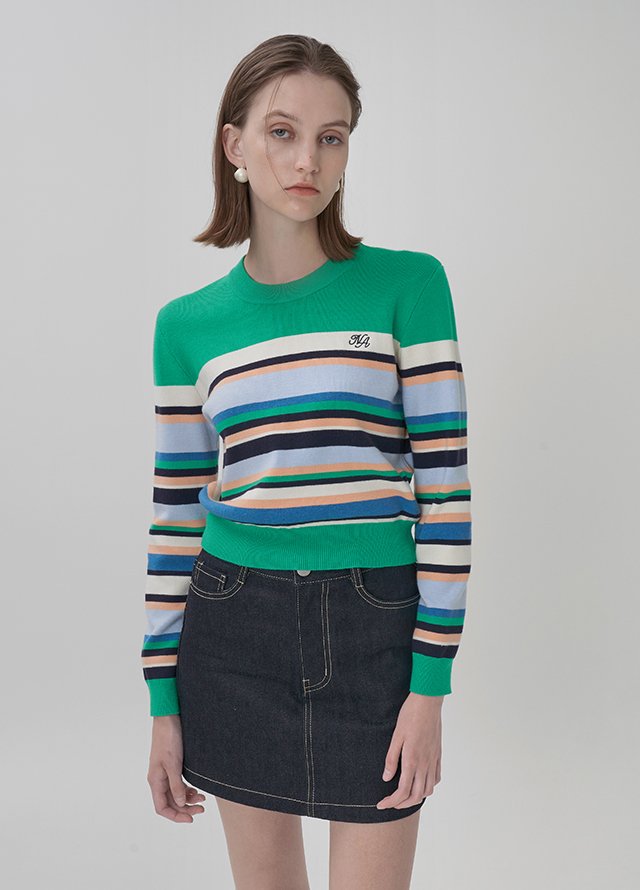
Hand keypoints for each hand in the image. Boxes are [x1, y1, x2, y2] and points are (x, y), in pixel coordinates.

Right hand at [147, 714, 205, 822]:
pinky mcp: (172, 766)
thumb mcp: (173, 764)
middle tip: (202, 809)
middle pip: (170, 803)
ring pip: (176, 794)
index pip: (162, 807)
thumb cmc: (168, 739)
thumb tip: (181, 804)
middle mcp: (159, 779)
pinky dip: (188, 789)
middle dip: (185, 808)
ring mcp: (165, 773)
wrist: (169, 718)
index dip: (175, 816)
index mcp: (155, 780)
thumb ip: (176, 785)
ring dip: (189, 799)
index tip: (190, 818)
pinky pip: (179, 784)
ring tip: (203, 799)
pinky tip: (198, 790)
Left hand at [376, 692, 442, 809]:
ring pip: (428, 789)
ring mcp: (433, 759)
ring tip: (404, 796)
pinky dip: (428, 786)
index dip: (391, 802)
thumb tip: (386, 778)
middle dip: (402, 804)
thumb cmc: (410, 715)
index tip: (381, 804)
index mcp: (412, 760)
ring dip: (416, 797)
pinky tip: (420, 783)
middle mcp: (425, 763)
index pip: (402, 791)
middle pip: (416, 795)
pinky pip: (436, 777)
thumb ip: (391, 759)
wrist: (428, 702)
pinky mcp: (438, 754)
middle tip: (390, 802)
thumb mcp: (396, 736)